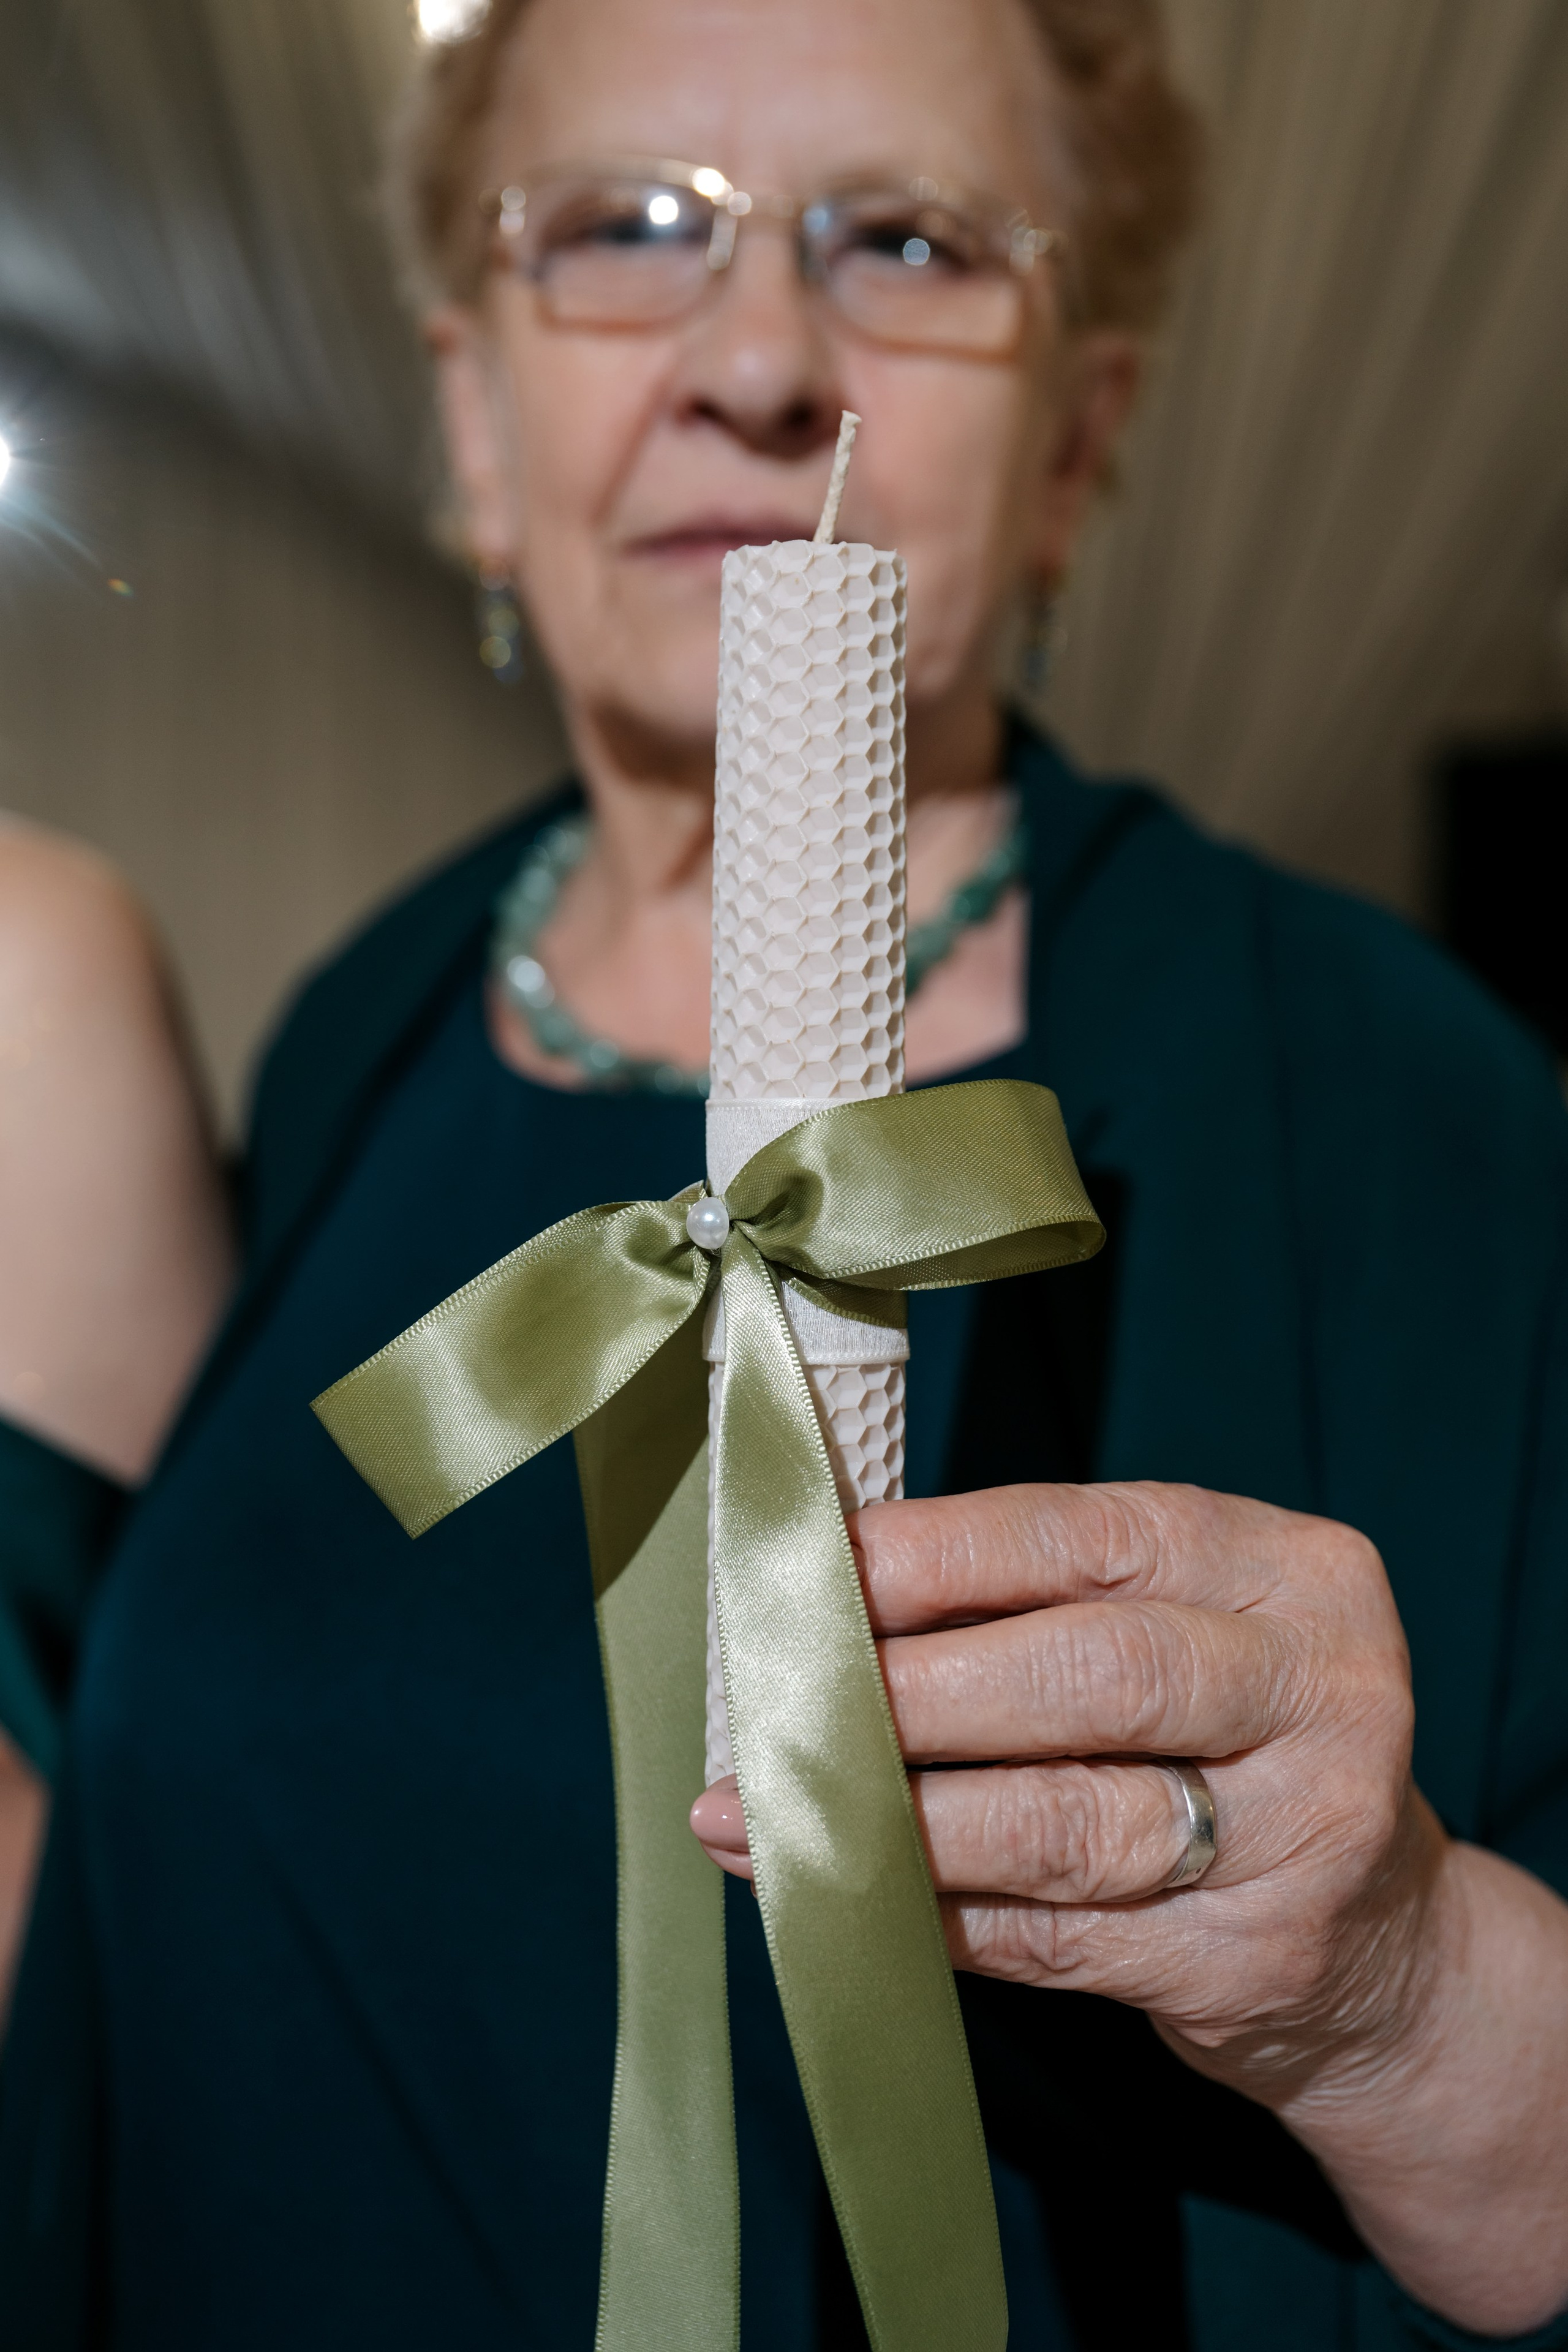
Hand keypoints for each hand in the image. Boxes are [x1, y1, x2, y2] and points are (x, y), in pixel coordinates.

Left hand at [691, 1482, 1567, 2332]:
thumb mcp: (1190, 1631)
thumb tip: (827, 1590)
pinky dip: (936, 1914)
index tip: (817, 1571)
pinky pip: (1058, 1938)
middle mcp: (1320, 1692)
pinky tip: (841, 1895)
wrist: (1384, 1946)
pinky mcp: (1255, 1964)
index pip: (1095, 1539)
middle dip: (916, 1687)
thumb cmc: (1231, 1744)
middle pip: (1096, 1673)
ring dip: (897, 1820)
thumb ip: (1045, 1601)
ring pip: (1069, 1820)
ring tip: (762, 1811)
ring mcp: (1305, 1838)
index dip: (943, 1554)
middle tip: (780, 1698)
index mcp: (1295, 1574)